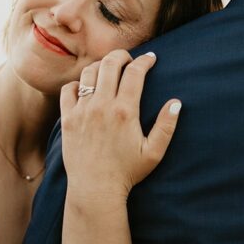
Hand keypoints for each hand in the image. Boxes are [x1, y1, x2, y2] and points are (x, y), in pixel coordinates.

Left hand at [60, 50, 181, 202]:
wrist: (95, 189)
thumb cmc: (127, 172)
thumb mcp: (154, 152)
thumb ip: (167, 126)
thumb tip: (176, 102)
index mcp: (125, 111)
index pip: (135, 72)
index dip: (145, 60)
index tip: (151, 58)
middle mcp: (102, 106)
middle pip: (110, 64)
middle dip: (122, 55)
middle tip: (129, 59)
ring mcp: (82, 111)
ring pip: (89, 73)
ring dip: (101, 67)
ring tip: (109, 71)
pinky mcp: (67, 119)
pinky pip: (69, 89)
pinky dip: (78, 84)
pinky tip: (86, 89)